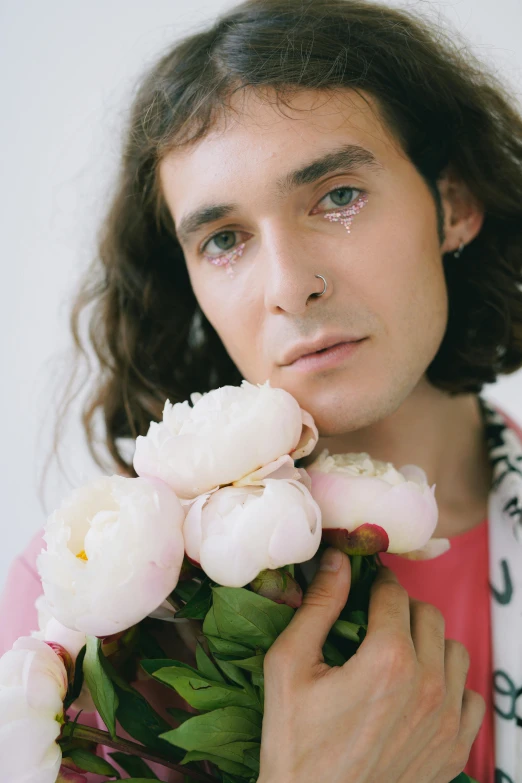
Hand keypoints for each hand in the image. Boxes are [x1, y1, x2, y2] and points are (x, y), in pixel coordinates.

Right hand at [258, 548, 485, 782]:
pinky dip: (451, 686)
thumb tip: (337, 559)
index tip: (364, 585)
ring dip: (429, 643)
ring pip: (454, 651)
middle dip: (401, 608)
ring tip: (398, 655)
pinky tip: (420, 692)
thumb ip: (318, 606)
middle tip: (375, 621)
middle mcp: (428, 684)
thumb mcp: (289, 664)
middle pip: (428, 615)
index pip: (394, 594)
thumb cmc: (295, 740)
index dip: (376, 582)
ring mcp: (447, 720)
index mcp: (388, 659)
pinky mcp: (454, 749)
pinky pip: (471, 696)